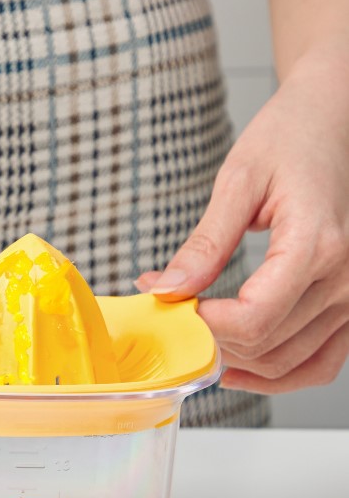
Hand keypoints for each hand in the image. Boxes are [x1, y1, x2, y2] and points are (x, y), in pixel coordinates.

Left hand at [135, 47, 348, 393]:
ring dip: (235, 361)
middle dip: (208, 338)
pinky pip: (318, 363)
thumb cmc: (290, 138)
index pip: (253, 319)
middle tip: (172, 312)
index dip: (204, 325)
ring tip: (197, 330)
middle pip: (265, 345)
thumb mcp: (238, 180)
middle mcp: (345, 278)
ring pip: (288, 364)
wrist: (332, 122)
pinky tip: (237, 366)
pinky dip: (277, 374)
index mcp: (318, 244)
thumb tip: (166, 289)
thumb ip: (204, 243)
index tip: (171, 305)